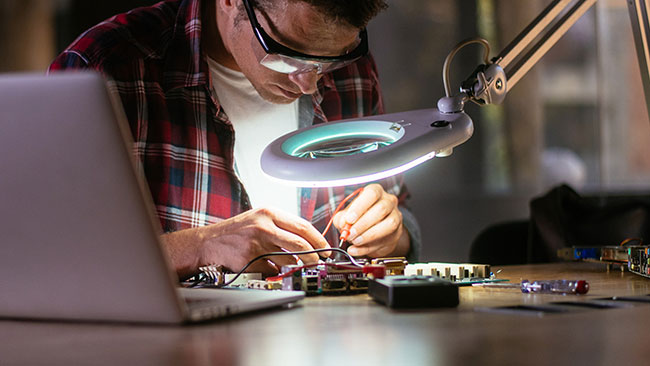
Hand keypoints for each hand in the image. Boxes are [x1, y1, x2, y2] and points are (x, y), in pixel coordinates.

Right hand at [161, 207, 330, 277]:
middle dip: (313, 256)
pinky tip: (262, 264)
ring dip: (290, 265)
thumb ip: (283, 226)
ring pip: (287, 260)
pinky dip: (272, 271)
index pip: (303, 226)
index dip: (318, 240)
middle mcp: (264, 226)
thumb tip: (311, 241)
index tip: (326, 250)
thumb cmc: (238, 231)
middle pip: (300, 244)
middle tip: (319, 263)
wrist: (209, 242)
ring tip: (282, 261)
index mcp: (269, 212)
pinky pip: (272, 270)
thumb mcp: (260, 219)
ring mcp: (256, 244)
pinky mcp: (250, 260)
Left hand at [333, 184, 409, 257]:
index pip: (371, 194)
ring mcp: (396, 217)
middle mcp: (389, 201)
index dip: (360, 207)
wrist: (373, 230)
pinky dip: (368, 248)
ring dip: (369, 235)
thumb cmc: (360, 217)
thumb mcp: (347, 214)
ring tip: (355, 241)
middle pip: (381, 209)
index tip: (349, 219)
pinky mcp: (397, 233)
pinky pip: (385, 241)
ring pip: (389, 224)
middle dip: (363, 223)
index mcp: (376, 192)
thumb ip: (342, 218)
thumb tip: (342, 223)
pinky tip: (356, 249)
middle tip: (350, 233)